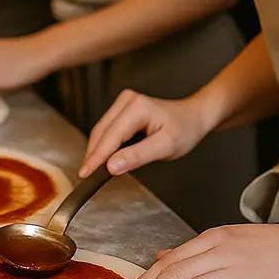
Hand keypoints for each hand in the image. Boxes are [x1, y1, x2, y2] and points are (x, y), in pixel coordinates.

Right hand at [79, 90, 208, 178]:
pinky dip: (104, 145)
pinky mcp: (122, 109)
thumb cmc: (184, 129)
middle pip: (102, 132)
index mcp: (137, 107)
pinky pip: (107, 129)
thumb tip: (112, 166)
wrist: (193, 117)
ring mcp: (123, 103)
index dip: (96, 157)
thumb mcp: (165, 147)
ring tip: (92, 171)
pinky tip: (103, 158)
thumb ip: (137, 156)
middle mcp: (127, 101)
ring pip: (101, 131)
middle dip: (93, 155)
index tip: (85, 174)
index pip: (110, 136)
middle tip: (85, 176)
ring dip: (96, 150)